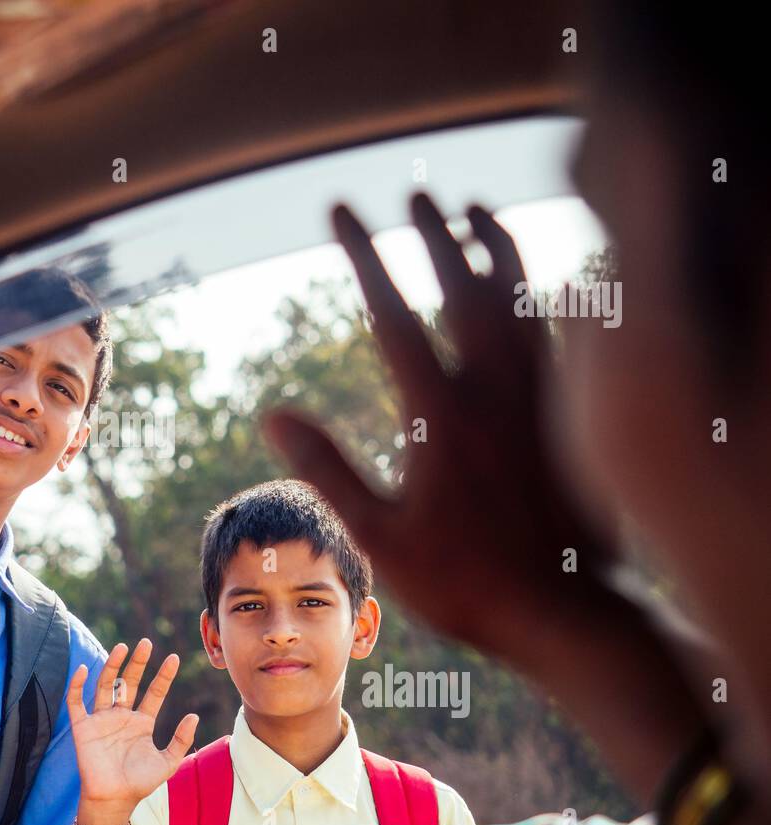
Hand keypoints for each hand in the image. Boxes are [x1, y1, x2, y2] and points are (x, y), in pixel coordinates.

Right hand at [67, 638, 198, 815]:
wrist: (114, 801)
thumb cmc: (140, 783)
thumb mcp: (168, 762)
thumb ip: (181, 739)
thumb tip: (194, 715)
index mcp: (142, 723)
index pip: (154, 692)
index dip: (163, 676)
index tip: (174, 658)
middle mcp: (121, 716)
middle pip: (129, 682)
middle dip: (137, 663)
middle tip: (146, 643)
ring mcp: (101, 720)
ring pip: (105, 685)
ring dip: (112, 666)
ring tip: (122, 648)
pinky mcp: (82, 727)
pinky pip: (76, 702)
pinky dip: (77, 685)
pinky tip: (84, 669)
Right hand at [263, 193, 616, 658]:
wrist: (570, 614)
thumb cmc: (467, 584)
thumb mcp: (380, 538)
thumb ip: (327, 469)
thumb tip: (272, 413)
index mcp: (441, 415)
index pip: (394, 311)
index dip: (364, 254)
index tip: (340, 209)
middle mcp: (496, 391)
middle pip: (464, 286)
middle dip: (433, 233)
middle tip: (410, 193)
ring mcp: (540, 400)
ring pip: (522, 299)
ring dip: (495, 247)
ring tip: (475, 207)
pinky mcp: (569, 416)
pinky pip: (556, 332)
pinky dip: (538, 292)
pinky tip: (530, 280)